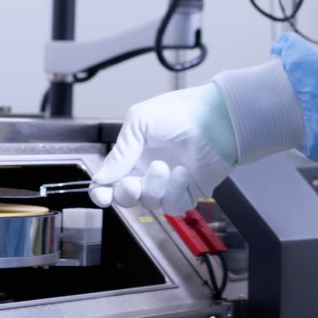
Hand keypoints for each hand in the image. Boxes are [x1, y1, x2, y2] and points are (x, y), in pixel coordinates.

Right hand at [89, 83, 238, 212]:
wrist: (216, 118)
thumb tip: (101, 178)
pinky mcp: (188, 192)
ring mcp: (168, 184)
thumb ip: (119, 152)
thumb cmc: (179, 112)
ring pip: (150, 203)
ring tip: (164, 166)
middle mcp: (147, 172)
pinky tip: (182, 173)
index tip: (102, 195)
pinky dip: (175, 191)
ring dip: (154, 188)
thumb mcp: (140, 122)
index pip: (108, 182)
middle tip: (132, 183)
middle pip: (126, 198)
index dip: (101, 192)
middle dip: (125, 194)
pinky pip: (173, 205)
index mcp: (132, 156)